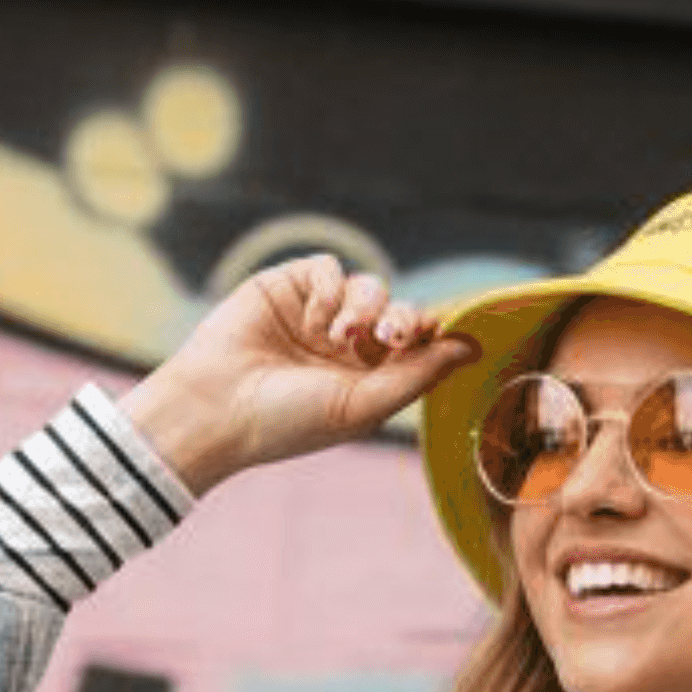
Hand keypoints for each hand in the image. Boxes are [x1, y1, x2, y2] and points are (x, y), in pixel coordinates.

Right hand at [120, 254, 476, 494]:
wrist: (217, 407)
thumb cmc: (287, 422)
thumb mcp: (362, 405)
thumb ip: (419, 375)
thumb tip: (473, 348)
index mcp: (368, 381)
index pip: (416, 345)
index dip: (432, 334)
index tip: (439, 333)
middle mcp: (347, 347)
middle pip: (399, 312)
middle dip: (402, 320)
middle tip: (391, 338)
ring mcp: (319, 314)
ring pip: (369, 286)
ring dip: (364, 307)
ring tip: (338, 336)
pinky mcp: (290, 286)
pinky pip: (329, 269)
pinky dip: (329, 289)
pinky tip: (312, 320)